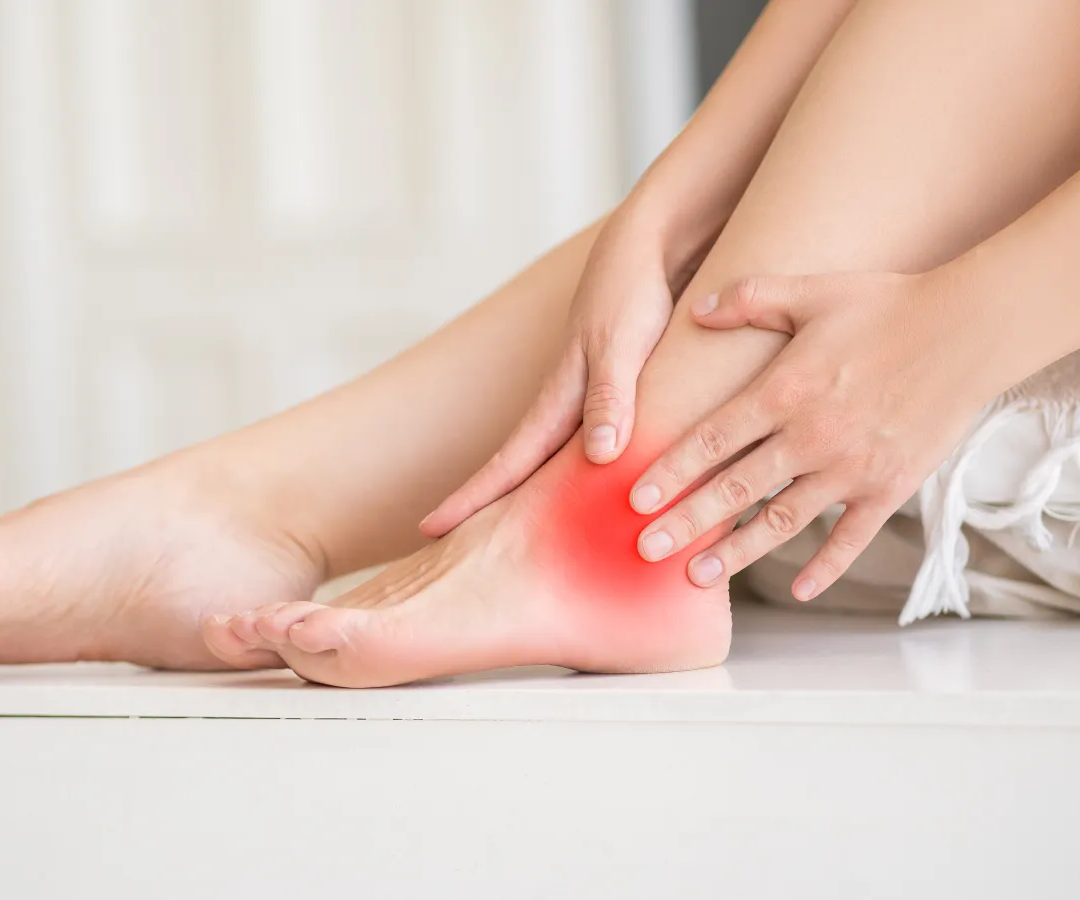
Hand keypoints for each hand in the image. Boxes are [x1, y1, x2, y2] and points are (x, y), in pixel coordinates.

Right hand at [419, 209, 700, 536]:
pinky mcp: (610, 390)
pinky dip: (570, 474)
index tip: (431, 530)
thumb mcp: (624, 343)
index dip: (473, 499)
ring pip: (548, 459)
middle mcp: (564, 402)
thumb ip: (611, 396)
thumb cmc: (634, 289)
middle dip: (481, 505)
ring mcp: (584, 397)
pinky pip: (582, 445)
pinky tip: (578, 491)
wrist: (648, 244)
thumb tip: (597, 456)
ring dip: (523, 494)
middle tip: (443, 544)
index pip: (509, 461)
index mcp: (560, 397)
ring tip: (501, 534)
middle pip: (516, 467)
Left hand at [630, 267, 1001, 598]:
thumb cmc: (889, 304)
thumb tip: (698, 308)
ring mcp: (851, 468)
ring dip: (737, 551)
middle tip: (645, 549)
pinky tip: (798, 588)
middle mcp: (811, 437)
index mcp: (785, 390)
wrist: (970, 330)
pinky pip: (851, 537)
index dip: (672, 470)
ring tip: (698, 576)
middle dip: (686, 522)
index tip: (634, 497)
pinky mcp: (890, 487)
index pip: (713, 439)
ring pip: (782, 521)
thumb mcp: (813, 290)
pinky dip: (825, 567)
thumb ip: (751, 298)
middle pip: (734, 489)